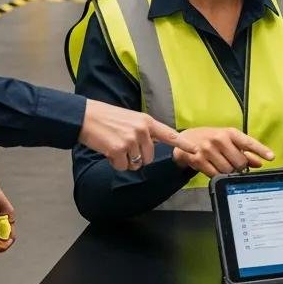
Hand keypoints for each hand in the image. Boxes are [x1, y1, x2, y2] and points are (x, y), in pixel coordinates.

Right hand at [78, 99, 198, 171]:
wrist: (87, 117)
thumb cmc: (108, 118)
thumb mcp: (132, 119)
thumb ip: (145, 130)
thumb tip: (154, 144)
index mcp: (147, 121)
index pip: (169, 134)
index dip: (183, 144)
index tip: (195, 150)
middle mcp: (142, 130)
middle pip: (149, 157)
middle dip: (138, 157)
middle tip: (124, 146)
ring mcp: (130, 140)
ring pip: (135, 164)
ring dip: (125, 160)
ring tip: (115, 146)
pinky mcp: (118, 150)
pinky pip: (122, 166)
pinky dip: (115, 163)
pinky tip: (108, 150)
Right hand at [172, 127, 275, 176]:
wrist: (185, 139)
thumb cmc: (211, 139)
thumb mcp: (228, 140)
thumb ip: (244, 151)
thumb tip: (259, 163)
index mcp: (230, 133)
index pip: (248, 142)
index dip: (261, 150)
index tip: (271, 157)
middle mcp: (219, 139)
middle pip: (239, 162)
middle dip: (240, 167)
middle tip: (235, 165)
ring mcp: (208, 149)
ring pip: (227, 170)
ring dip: (228, 172)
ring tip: (222, 165)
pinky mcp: (198, 160)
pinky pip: (215, 174)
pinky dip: (217, 175)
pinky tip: (214, 168)